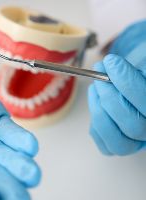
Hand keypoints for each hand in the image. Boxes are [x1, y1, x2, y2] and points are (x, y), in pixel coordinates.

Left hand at [88, 21, 145, 155]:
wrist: (139, 91)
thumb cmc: (141, 79)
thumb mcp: (142, 69)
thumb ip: (131, 74)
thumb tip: (112, 66)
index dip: (126, 81)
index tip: (111, 62)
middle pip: (133, 124)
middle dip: (109, 96)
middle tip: (98, 72)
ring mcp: (138, 142)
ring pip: (118, 141)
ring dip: (98, 110)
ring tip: (95, 87)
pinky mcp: (121, 146)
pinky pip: (105, 146)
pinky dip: (95, 125)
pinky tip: (96, 101)